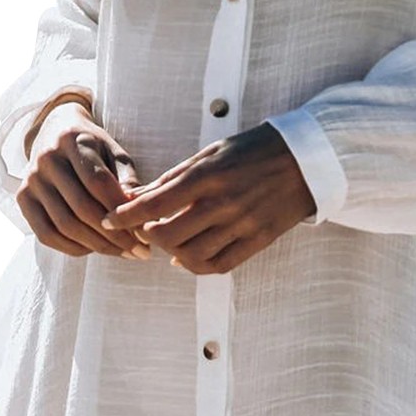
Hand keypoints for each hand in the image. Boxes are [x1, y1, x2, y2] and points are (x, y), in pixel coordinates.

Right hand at [16, 102, 153, 258]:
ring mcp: (31, 180)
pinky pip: (46, 234)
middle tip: (139, 251)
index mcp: (72, 140)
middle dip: (114, 236)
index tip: (144, 232)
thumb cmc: (93, 147)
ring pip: (65, 225)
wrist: (53, 132)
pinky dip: (73, 248)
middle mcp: (47, 159)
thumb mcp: (115, 151)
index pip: (98, 182)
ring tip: (123, 253)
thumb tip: (136, 210)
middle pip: (82, 207)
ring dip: (97, 246)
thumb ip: (127, 177)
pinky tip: (95, 250)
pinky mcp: (23, 198)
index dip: (121, 210)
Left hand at [100, 121, 316, 273]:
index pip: (155, 204)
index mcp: (208, 176)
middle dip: (148, 235)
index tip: (110, 220)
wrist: (305, 159)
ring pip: (191, 255)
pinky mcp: (258, 241)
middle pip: (169, 235)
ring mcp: (242, 225)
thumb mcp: (210, 153)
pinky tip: (186, 258)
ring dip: (171, 252)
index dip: (127, 215)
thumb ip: (174, 178)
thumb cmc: (253, 150)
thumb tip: (138, 196)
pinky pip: (219, 265)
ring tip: (168, 241)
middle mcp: (224, 204)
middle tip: (144, 228)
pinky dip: (195, 266)